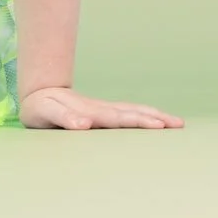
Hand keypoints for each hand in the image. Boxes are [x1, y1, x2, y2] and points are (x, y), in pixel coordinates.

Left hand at [19, 86, 184, 129]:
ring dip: (154, 116)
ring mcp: (103, 110)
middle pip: (132, 113)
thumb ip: (63, 117)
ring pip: (133, 111)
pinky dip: (144, 116)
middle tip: (178, 124)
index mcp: (89, 111)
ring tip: (176, 123)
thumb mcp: (45, 111)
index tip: (158, 125)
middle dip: (155, 118)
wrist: (38, 92)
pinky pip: (128, 114)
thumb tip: (84, 125)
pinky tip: (157, 121)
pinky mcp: (103, 113)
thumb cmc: (40, 107)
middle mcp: (100, 109)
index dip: (137, 121)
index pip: (118, 118)